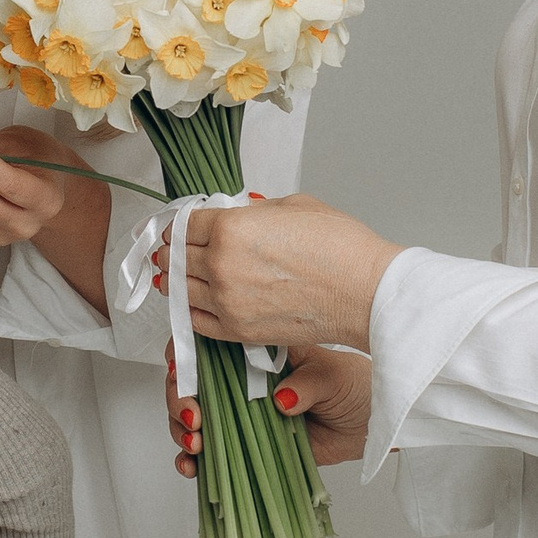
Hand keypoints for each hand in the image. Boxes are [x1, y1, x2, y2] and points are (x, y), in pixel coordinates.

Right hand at [167, 344, 372, 475]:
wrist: (366, 423)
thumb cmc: (351, 387)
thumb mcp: (333, 377)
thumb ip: (308, 384)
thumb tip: (282, 398)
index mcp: (256, 351)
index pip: (208, 343)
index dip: (184, 353)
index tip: (179, 369)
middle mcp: (240, 380)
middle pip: (190, 382)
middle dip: (180, 399)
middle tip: (194, 417)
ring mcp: (238, 413)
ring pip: (192, 416)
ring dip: (180, 429)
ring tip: (196, 443)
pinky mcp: (242, 443)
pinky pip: (208, 452)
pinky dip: (192, 460)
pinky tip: (192, 465)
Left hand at [181, 194, 402, 351]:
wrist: (365, 292)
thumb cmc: (340, 248)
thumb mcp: (293, 206)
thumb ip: (253, 211)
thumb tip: (237, 214)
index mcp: (230, 228)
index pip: (186, 225)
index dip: (180, 225)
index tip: (178, 228)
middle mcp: (222, 265)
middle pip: (177, 258)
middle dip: (173, 252)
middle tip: (173, 250)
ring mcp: (228, 302)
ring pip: (181, 290)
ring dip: (176, 281)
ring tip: (176, 275)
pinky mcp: (238, 331)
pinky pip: (197, 322)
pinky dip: (191, 311)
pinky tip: (193, 303)